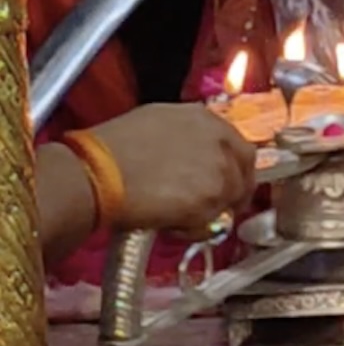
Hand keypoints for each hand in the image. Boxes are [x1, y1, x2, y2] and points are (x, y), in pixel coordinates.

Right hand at [95, 103, 255, 232]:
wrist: (98, 173)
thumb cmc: (112, 148)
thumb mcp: (155, 124)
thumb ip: (184, 136)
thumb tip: (190, 155)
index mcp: (203, 117)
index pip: (237, 144)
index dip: (232, 166)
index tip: (223, 181)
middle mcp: (218, 139)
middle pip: (244, 170)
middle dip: (234, 190)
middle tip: (217, 207)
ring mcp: (219, 169)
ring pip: (230, 198)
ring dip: (212, 210)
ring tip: (181, 217)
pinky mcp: (210, 199)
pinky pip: (213, 220)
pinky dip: (197, 228)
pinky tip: (172, 225)